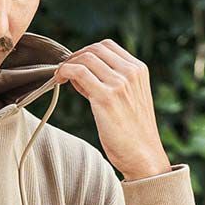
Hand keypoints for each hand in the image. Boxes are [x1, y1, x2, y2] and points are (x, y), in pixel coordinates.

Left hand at [54, 39, 170, 178]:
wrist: (144, 158)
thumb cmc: (133, 135)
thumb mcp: (129, 100)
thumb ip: (110, 84)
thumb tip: (80, 75)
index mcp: (139, 70)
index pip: (108, 47)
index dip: (87, 53)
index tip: (77, 66)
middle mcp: (130, 73)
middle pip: (96, 49)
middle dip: (76, 56)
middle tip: (64, 71)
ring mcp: (119, 84)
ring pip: (86, 58)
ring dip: (68, 64)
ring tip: (60, 77)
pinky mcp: (105, 98)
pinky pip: (79, 72)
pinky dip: (65, 71)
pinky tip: (59, 80)